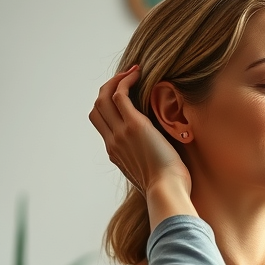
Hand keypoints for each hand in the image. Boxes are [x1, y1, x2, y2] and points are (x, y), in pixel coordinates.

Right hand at [89, 65, 191, 194]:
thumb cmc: (167, 186)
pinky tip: (138, 74)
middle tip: (126, 80)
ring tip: (133, 73)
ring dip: (116, 80)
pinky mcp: (134, 125)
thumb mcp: (150, 173)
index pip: (101, 123)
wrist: (167, 191)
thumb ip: (146, 161)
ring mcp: (120, 133)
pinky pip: (120, 95)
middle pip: (97, 107)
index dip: (107, 106)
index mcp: (114, 153)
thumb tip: (158, 155)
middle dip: (108, 89)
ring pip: (104, 98)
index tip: (123, 96)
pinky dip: (126, 81)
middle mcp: (113, 141)